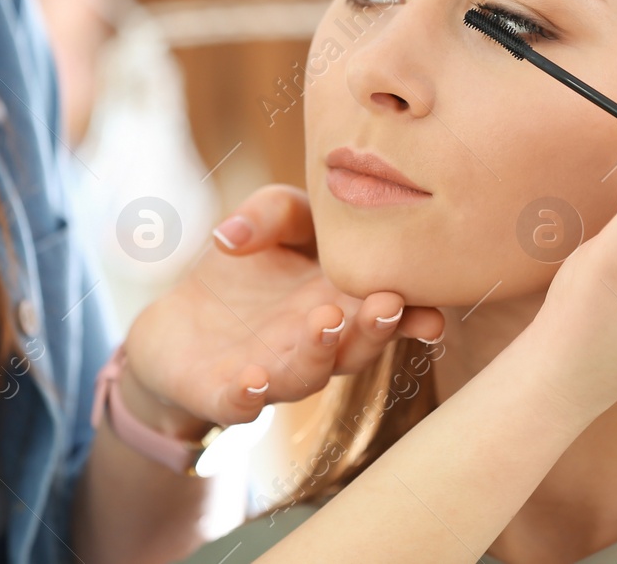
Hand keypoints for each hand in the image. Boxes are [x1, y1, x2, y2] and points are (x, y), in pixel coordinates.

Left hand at [121, 184, 445, 433]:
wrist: (183, 319)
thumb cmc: (248, 264)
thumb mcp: (273, 221)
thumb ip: (274, 213)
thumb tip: (236, 233)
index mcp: (341, 301)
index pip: (385, 312)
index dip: (413, 317)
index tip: (434, 315)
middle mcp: (317, 345)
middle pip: (355, 347)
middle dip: (374, 329)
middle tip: (385, 304)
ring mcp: (275, 371)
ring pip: (305, 375)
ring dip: (318, 353)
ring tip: (324, 322)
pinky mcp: (226, 392)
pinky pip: (240, 404)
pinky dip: (247, 396)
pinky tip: (252, 381)